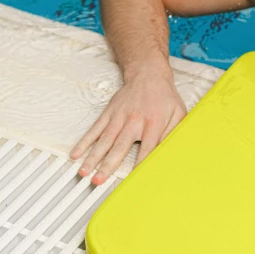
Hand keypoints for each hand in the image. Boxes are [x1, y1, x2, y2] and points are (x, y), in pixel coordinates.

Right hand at [70, 71, 186, 184]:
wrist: (148, 74)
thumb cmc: (164, 97)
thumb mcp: (178, 113)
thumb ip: (174, 134)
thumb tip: (170, 153)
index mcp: (153, 123)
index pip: (147, 148)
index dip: (140, 164)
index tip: (132, 179)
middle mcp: (134, 121)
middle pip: (120, 146)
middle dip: (108, 165)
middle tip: (99, 180)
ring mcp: (119, 117)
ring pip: (104, 140)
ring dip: (93, 157)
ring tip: (84, 172)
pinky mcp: (109, 113)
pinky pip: (95, 129)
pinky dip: (85, 142)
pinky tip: (76, 153)